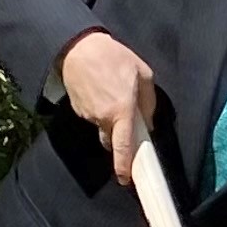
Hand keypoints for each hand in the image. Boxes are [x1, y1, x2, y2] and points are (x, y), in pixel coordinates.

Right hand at [58, 28, 156, 184]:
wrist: (77, 47)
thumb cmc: (114, 57)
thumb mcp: (143, 74)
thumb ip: (149, 102)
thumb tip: (149, 124)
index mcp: (122, 111)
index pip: (123, 147)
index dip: (124, 166)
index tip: (125, 180)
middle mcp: (103, 118)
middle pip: (113, 141)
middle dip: (121, 138)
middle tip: (126, 119)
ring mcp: (87, 115)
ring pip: (102, 128)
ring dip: (110, 120)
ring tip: (112, 94)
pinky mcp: (77, 109)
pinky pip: (92, 117)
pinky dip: (99, 111)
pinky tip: (101, 92)